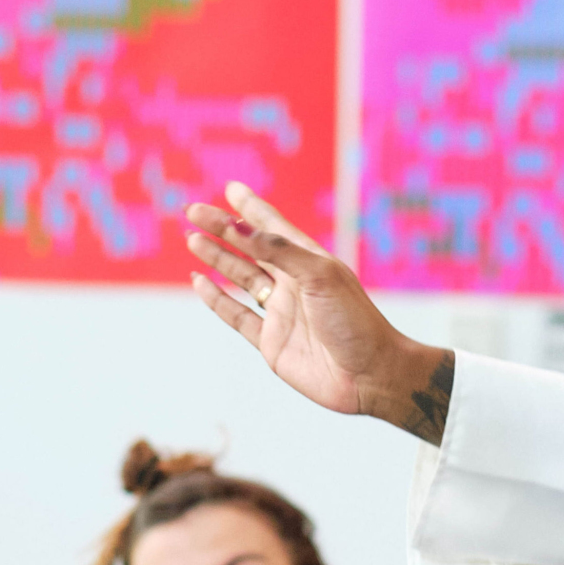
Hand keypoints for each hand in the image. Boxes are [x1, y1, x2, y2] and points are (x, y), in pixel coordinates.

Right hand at [183, 181, 454, 440]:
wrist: (371, 375)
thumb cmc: (355, 322)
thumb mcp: (319, 276)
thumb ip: (278, 250)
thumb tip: (237, 226)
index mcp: (312, 263)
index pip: (276, 229)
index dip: (252, 209)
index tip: (231, 189)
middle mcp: (296, 285)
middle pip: (252, 250)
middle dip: (223, 230)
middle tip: (193, 212)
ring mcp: (283, 314)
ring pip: (242, 279)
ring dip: (218, 259)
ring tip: (192, 239)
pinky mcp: (272, 342)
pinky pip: (238, 315)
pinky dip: (217, 299)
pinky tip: (199, 281)